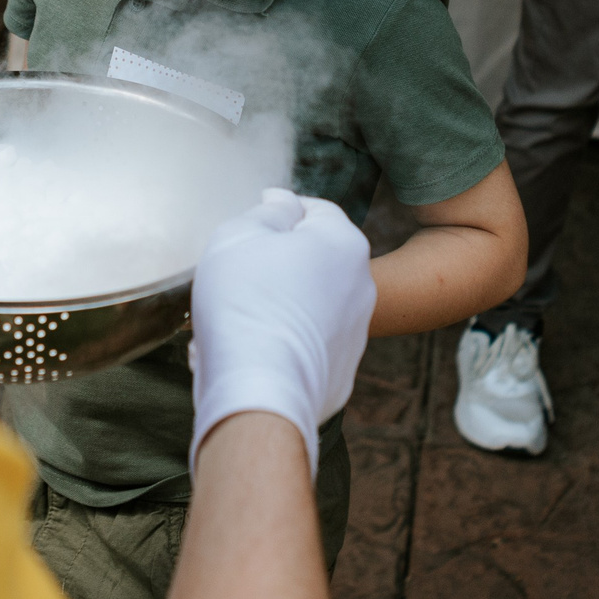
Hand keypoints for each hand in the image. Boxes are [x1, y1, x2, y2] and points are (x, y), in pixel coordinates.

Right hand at [187, 189, 376, 476]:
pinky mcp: (341, 373)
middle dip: (276, 264)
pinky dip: (281, 344)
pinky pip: (305, 346)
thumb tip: (283, 203)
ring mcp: (355, 333)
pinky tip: (249, 353)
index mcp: (344, 244)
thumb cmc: (245, 307)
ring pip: (308, 304)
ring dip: (277, 305)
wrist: (259, 395)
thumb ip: (266, 211)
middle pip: (313, 259)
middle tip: (237, 276)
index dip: (278, 211)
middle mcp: (361, 286)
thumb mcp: (239, 236)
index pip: (315, 209)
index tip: (252, 223)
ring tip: (236, 321)